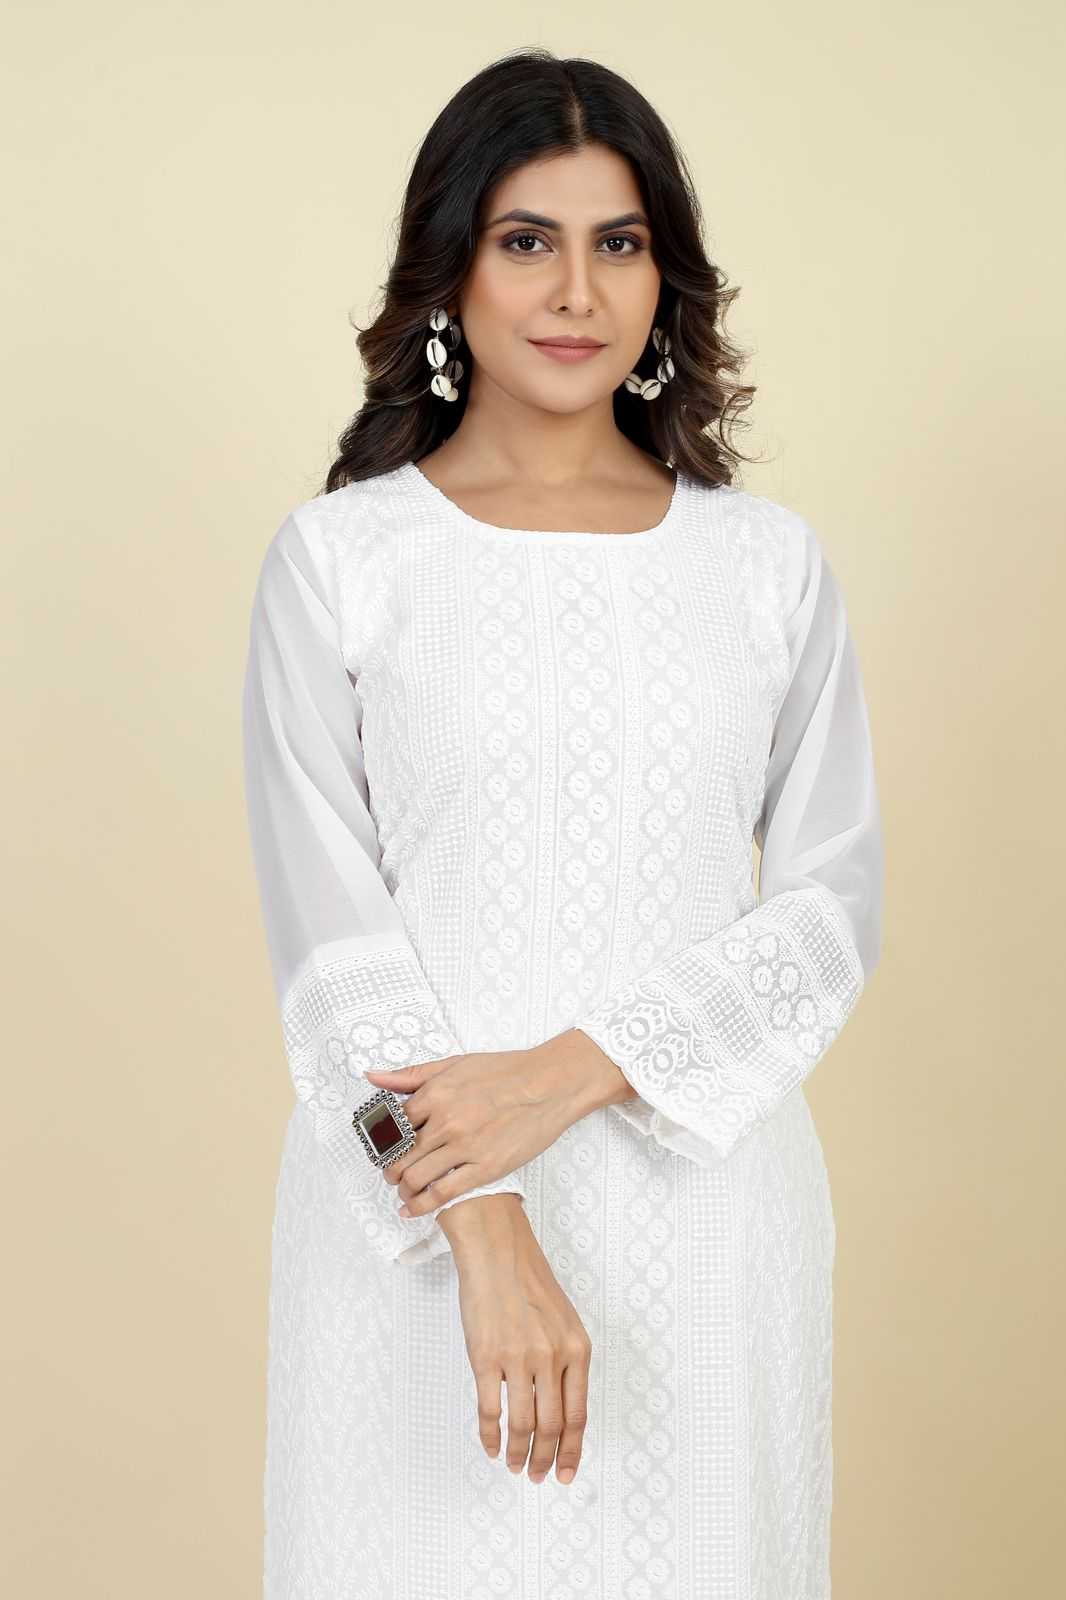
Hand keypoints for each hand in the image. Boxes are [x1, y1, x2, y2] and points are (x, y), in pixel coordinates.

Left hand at [363, 1036, 601, 1217]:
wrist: (548, 1085)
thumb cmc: (504, 1072)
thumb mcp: (454, 1064)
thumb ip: (411, 1075)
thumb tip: (372, 1078)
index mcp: (436, 1094)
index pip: (392, 1126)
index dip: (382, 1142)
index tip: (382, 1150)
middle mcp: (446, 1121)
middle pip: (399, 1156)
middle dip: (390, 1170)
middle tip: (391, 1174)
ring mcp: (465, 1146)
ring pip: (416, 1177)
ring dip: (403, 1188)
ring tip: (404, 1190)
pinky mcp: (485, 1168)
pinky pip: (443, 1194)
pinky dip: (421, 1205)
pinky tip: (411, 1209)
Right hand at [446, 1199, 591, 1484]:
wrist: (496, 1252)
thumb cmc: (527, 1282)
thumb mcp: (563, 1321)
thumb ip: (565, 1362)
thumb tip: (560, 1409)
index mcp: (576, 1348)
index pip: (578, 1414)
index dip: (571, 1450)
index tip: (566, 1472)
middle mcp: (551, 1356)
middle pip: (551, 1426)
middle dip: (545, 1458)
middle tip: (537, 1475)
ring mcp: (518, 1358)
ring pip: (522, 1424)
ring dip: (518, 1453)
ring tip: (514, 1466)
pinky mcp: (485, 1357)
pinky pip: (489, 1410)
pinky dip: (490, 1435)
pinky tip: (491, 1446)